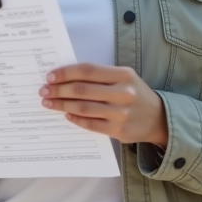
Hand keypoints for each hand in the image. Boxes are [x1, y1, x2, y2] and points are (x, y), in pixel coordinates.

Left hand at [40, 64, 168, 146]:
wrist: (157, 118)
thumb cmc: (133, 93)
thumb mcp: (123, 78)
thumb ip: (99, 76)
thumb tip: (64, 77)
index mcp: (123, 75)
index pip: (87, 71)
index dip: (66, 73)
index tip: (50, 76)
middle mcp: (123, 92)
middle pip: (82, 89)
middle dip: (58, 90)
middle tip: (44, 90)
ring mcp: (121, 113)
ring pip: (84, 108)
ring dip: (62, 105)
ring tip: (49, 103)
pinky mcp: (119, 130)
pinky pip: (90, 124)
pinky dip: (75, 119)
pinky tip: (66, 114)